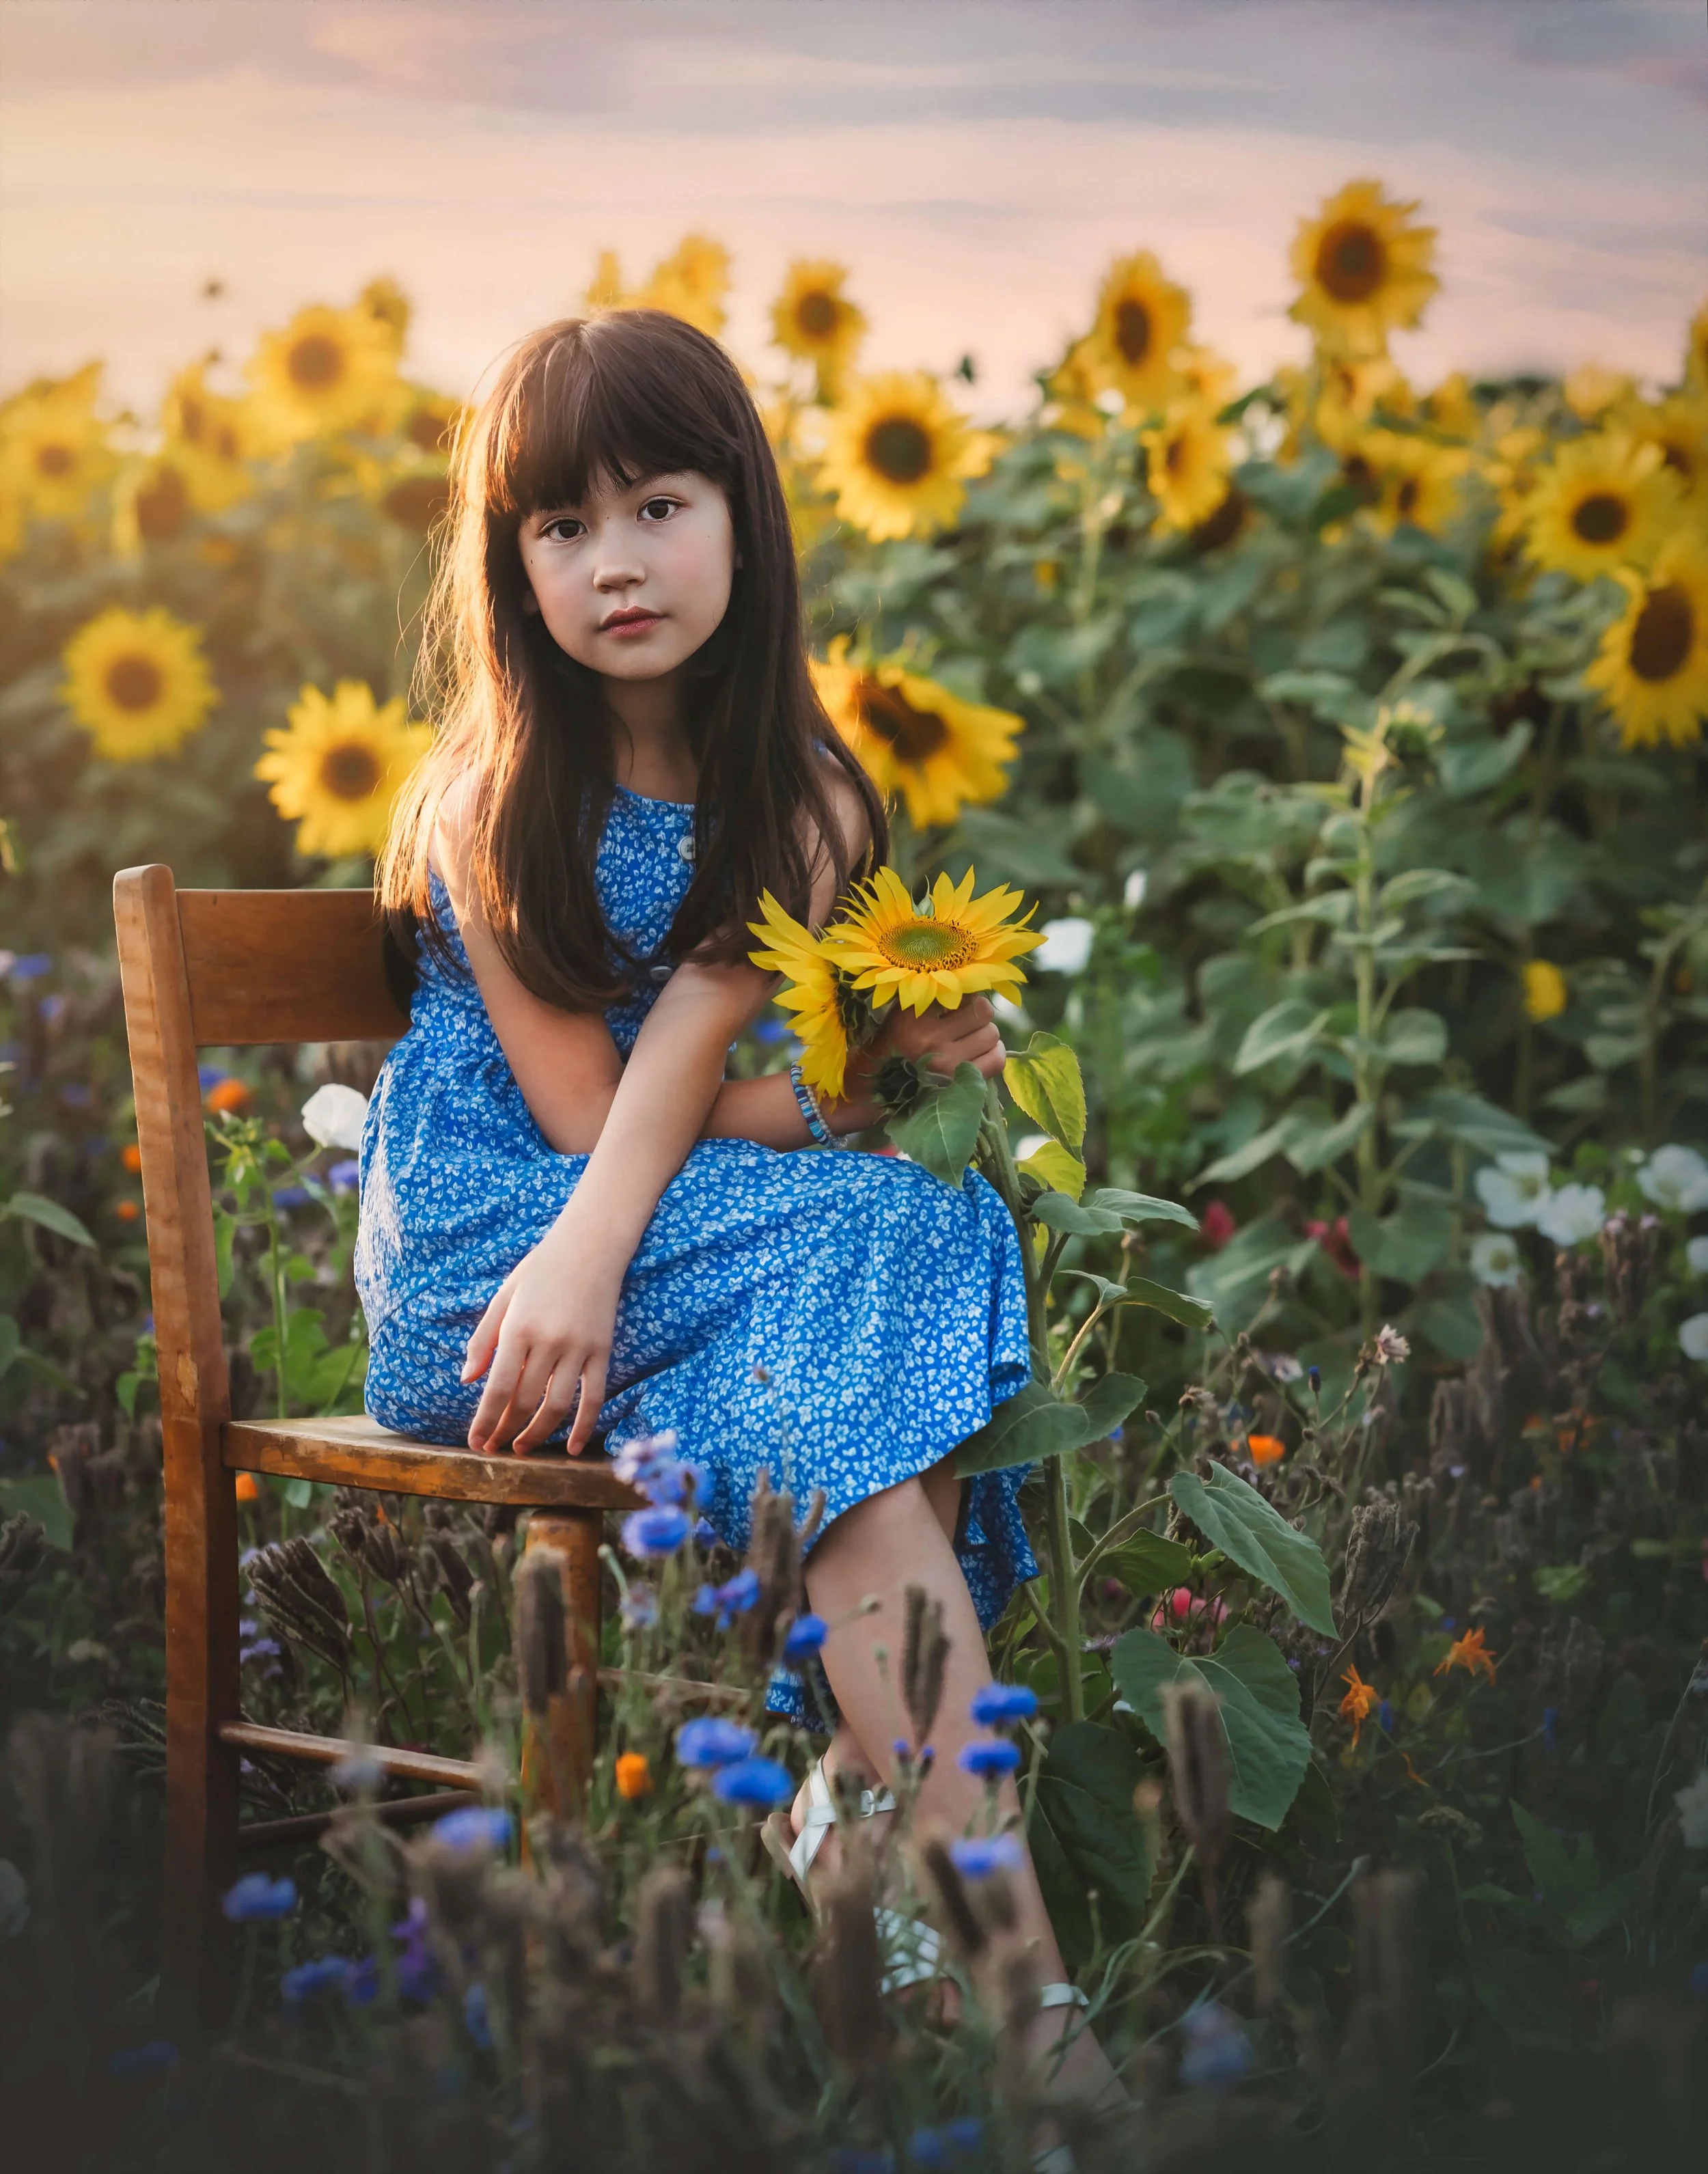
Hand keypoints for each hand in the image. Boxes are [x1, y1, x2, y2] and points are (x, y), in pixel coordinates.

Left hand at [461, 1224, 622, 1455]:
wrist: (591, 1244)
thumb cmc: (541, 1269)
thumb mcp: (504, 1297)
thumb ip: (483, 1339)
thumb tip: (467, 1380)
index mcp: (518, 1328)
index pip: (499, 1387)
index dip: (486, 1420)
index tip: (475, 1442)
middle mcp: (549, 1341)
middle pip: (525, 1401)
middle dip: (506, 1430)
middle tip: (493, 1448)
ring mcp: (579, 1347)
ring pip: (558, 1405)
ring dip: (538, 1434)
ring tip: (522, 1448)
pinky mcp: (603, 1350)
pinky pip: (594, 1396)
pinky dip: (585, 1426)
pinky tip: (574, 1449)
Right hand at [836, 995, 1005, 1123]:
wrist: (867, 1094)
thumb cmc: (887, 1051)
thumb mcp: (898, 1018)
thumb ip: (929, 1002)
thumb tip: (973, 990)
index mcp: (912, 1014)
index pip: (960, 991)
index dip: (964, 998)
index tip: (958, 1007)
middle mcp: (928, 1037)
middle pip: (982, 1011)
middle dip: (980, 1017)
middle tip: (969, 1026)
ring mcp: (944, 1063)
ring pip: (991, 1034)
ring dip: (987, 1036)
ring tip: (973, 1042)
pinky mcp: (956, 1084)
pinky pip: (995, 1060)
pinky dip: (995, 1054)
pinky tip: (984, 1055)